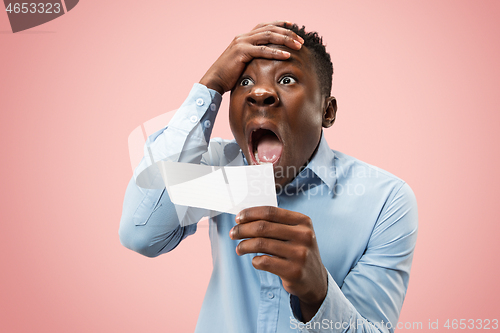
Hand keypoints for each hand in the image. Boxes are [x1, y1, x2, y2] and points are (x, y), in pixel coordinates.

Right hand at [199, 21, 303, 94]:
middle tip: (301, 40)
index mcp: (244, 37)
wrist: (215, 80)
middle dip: (288, 33)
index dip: (280, 24)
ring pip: (268, 36)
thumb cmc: (229, 76)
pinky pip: (262, 50)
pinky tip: (287, 55)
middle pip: (270, 29)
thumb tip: (267, 62)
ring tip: (298, 45)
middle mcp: (243, 37)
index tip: (293, 25)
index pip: (265, 25)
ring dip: (285, 40)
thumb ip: (254, 58)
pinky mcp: (241, 52)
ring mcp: (242, 43)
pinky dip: (276, 52)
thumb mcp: (244, 63)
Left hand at [229, 206, 327, 321]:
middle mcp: (304, 235)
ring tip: (239, 249)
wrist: (314, 279)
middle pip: (263, 227)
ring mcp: (300, 254)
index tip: (238, 218)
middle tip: (233, 233)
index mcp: (303, 221)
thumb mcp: (295, 233)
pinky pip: (264, 262)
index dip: (251, 213)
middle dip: (243, 229)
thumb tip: (245, 218)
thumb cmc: (298, 251)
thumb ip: (276, 224)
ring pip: (261, 244)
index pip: (270, 212)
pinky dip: (255, 261)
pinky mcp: (294, 271)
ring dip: (244, 246)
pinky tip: (255, 261)